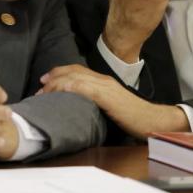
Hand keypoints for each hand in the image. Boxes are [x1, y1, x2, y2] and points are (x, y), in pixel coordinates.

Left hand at [38, 65, 188, 139]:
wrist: (153, 121)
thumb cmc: (134, 118)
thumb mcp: (112, 107)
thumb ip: (98, 103)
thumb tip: (81, 108)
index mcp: (104, 82)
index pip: (78, 70)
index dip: (60, 73)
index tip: (45, 80)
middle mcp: (103, 80)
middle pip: (74, 71)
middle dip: (54, 76)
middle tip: (40, 85)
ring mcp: (106, 87)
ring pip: (75, 78)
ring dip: (57, 84)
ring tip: (44, 93)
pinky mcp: (108, 96)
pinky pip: (85, 88)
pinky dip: (70, 88)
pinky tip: (60, 92)